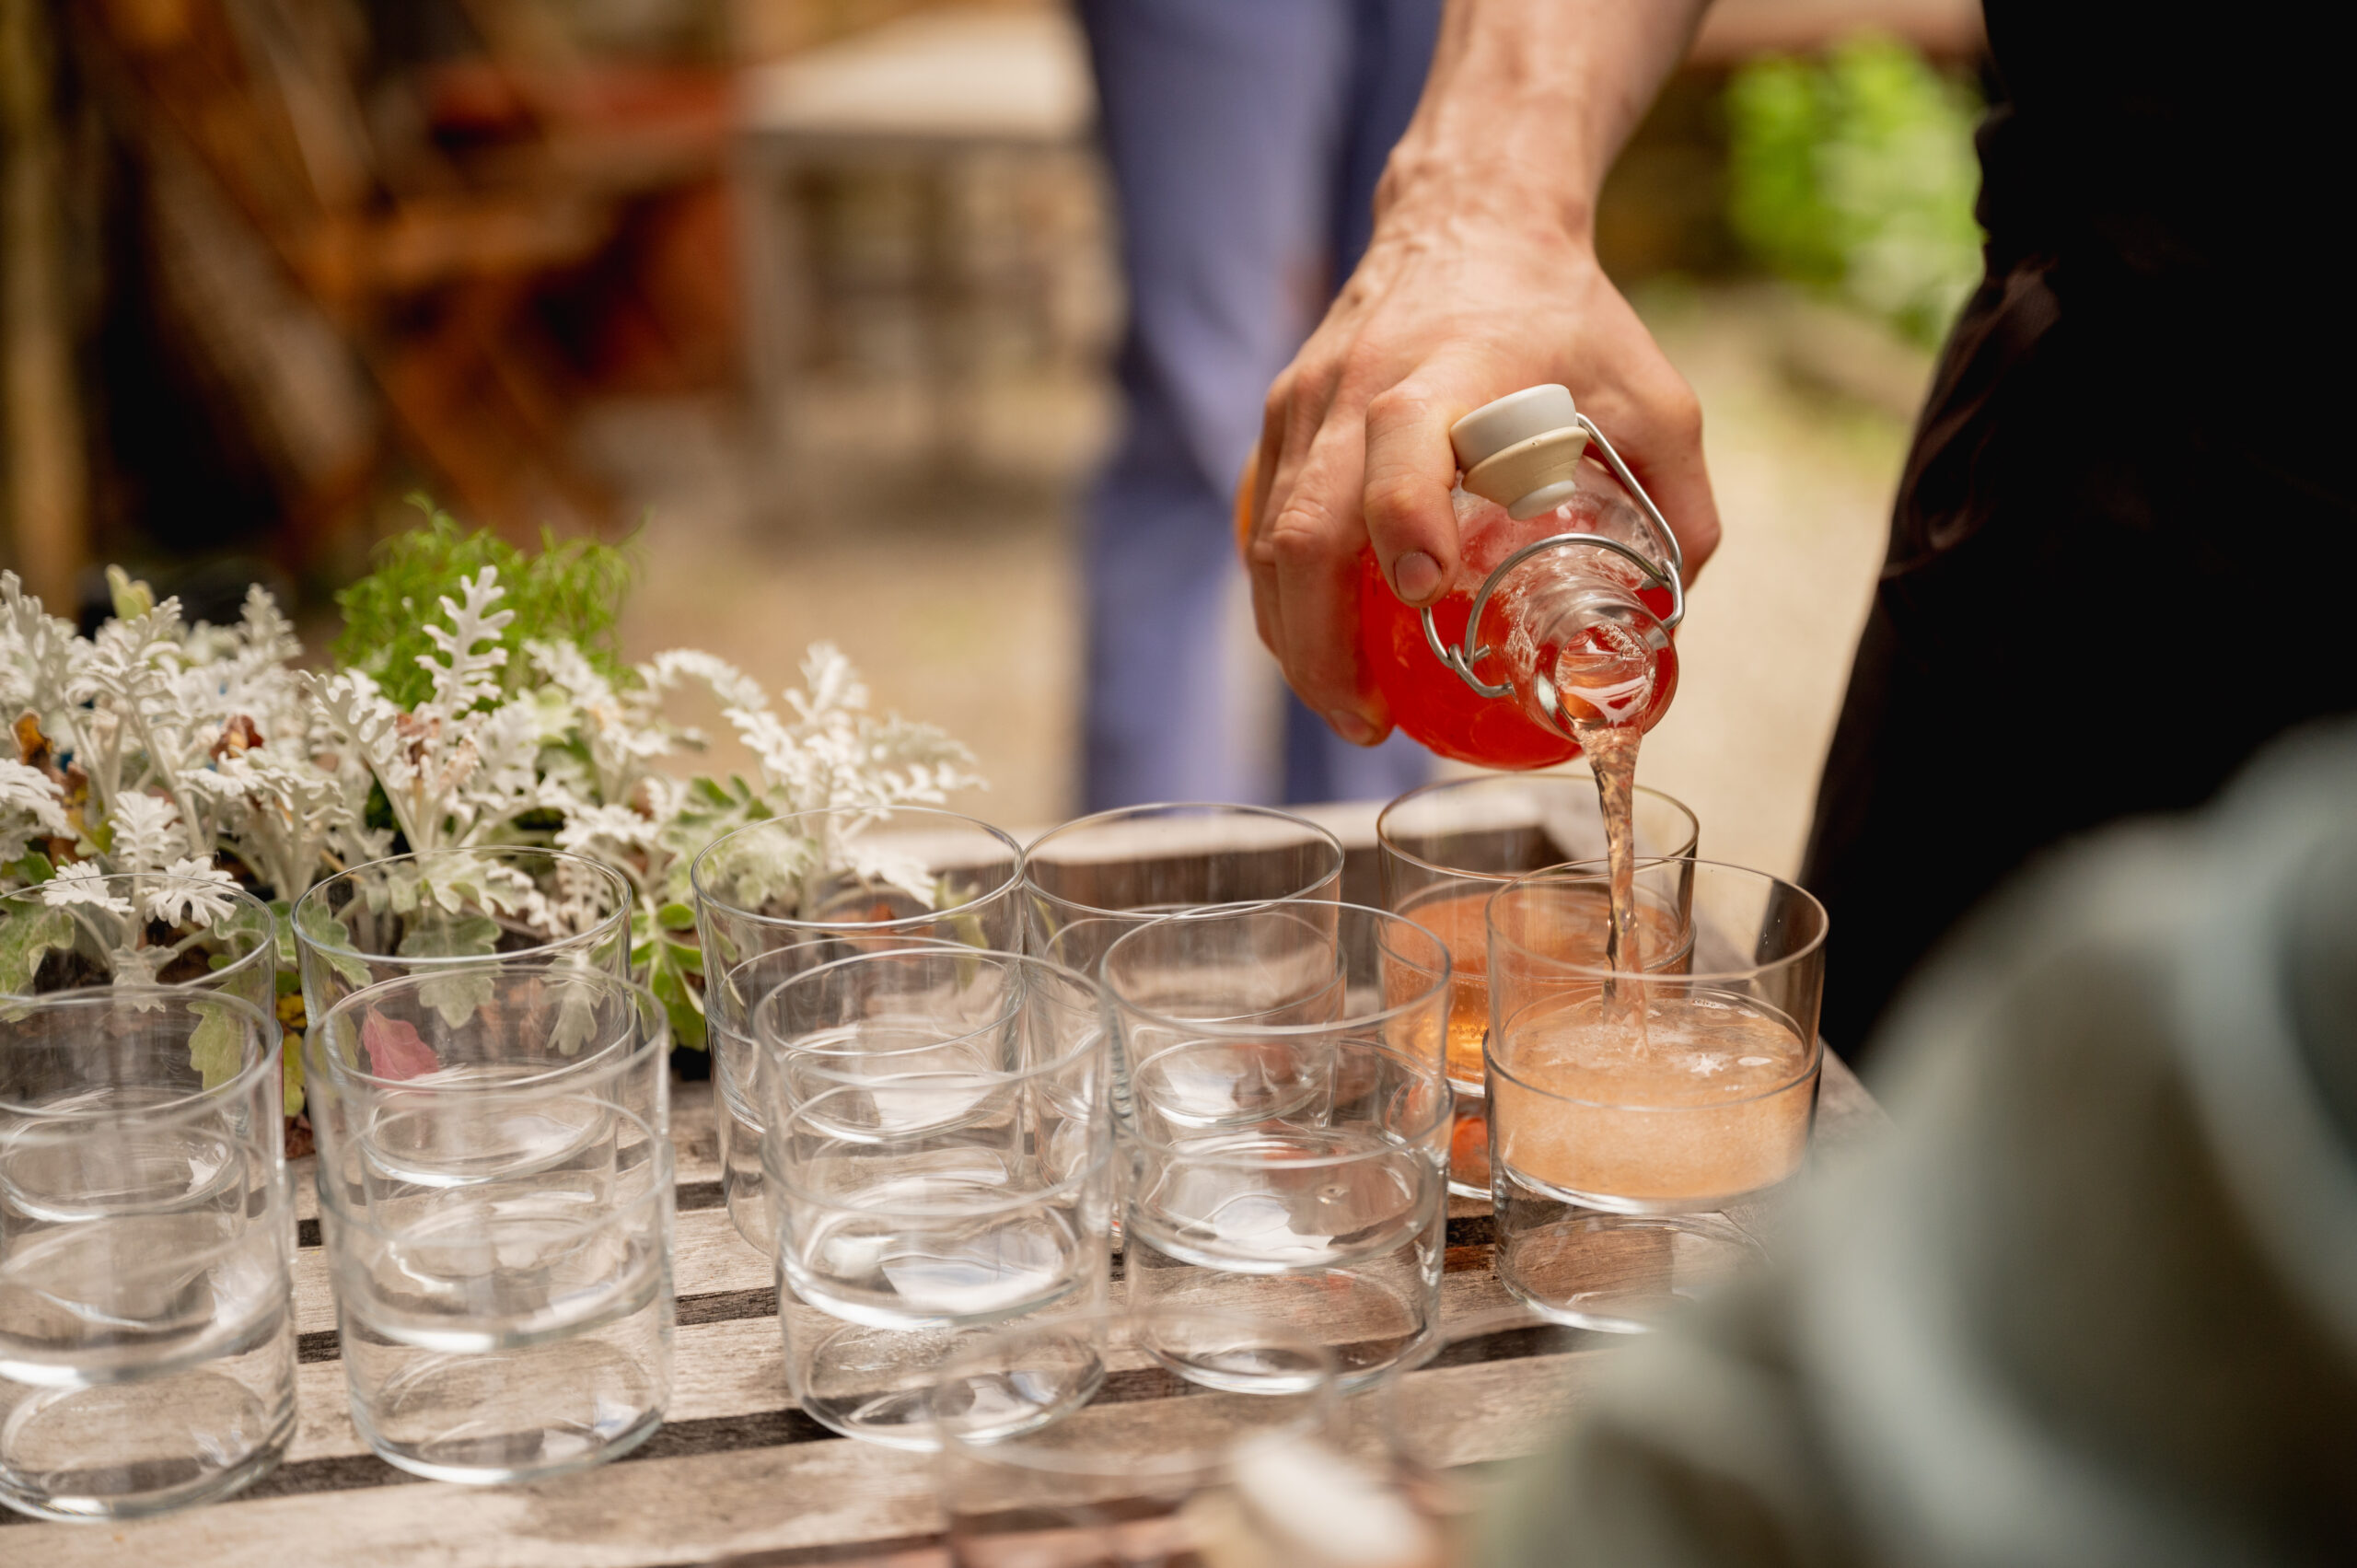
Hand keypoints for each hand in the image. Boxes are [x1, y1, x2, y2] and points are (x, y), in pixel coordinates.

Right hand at [1242, 208, 1720, 744]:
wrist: (1468, 216)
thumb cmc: (1563, 312)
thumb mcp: (1652, 394)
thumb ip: (1681, 504)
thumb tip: (1675, 618)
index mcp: (1448, 370)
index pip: (1398, 447)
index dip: (1401, 523)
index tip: (1425, 592)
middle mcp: (1356, 386)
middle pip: (1304, 529)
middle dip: (1324, 645)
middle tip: (1371, 722)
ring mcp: (1304, 403)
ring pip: (1269, 541)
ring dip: (1296, 640)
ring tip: (1348, 708)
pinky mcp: (1282, 418)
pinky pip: (1263, 525)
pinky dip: (1283, 600)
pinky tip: (1322, 648)